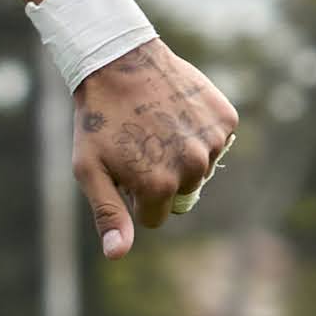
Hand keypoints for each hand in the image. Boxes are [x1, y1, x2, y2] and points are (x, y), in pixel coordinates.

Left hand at [73, 42, 239, 258]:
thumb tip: (118, 254)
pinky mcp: (225, 119)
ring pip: (200, 167)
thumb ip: (108, 214)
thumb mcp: (90, 170)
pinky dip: (199, 129)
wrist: (120, 61)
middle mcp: (192, 167)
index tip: (124, 169)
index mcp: (159, 186)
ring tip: (156, 124)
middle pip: (181, 193)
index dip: (136, 196)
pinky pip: (215, 139)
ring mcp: (212, 141)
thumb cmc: (98, 120)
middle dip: (161, 176)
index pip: (156, 216)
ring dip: (181, 152)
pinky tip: (176, 110)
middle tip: (139, 143)